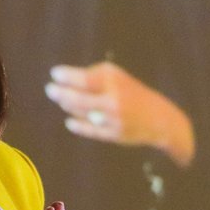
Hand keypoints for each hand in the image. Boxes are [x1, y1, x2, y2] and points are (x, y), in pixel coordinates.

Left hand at [46, 61, 194, 167]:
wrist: (160, 119)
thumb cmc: (132, 93)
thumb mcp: (117, 77)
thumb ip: (93, 75)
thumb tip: (65, 78)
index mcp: (114, 82)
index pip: (84, 79)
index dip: (66, 76)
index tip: (55, 73)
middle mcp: (113, 100)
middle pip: (77, 98)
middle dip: (60, 92)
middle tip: (50, 89)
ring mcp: (112, 119)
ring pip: (81, 113)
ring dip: (67, 105)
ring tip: (62, 100)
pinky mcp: (113, 135)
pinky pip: (89, 130)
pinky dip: (77, 125)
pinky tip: (70, 121)